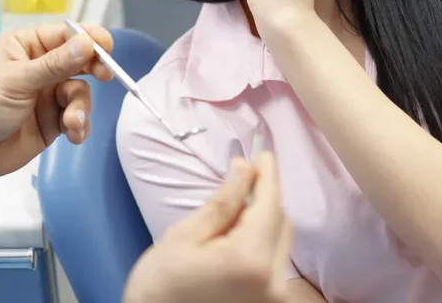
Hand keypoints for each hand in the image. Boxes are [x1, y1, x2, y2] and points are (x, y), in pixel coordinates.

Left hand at [0, 23, 113, 181]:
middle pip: (79, 62)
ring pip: (79, 93)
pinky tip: (73, 135)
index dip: (88, 39)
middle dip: (94, 69)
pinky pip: (75, 119)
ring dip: (81, 107)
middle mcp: (39, 68)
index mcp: (26, 47)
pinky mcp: (50, 123)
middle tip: (106, 75)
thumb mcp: (16, 80)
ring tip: (72, 123)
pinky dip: (79, 126)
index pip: (65, 35)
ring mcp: (45, 96)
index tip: (106, 47)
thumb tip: (86, 43)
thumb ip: (54, 65)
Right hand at [123, 153, 293, 302]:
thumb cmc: (160, 284)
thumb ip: (222, 203)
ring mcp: (275, 297)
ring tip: (233, 211)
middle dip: (264, 198)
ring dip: (263, 220)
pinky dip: (261, 242)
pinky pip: (274, 262)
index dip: (268, 176)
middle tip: (241, 179)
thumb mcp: (185, 236)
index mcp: (250, 260)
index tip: (264, 153)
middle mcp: (274, 281)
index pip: (270, 206)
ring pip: (280, 242)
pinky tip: (236, 237)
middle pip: (281, 223)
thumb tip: (244, 168)